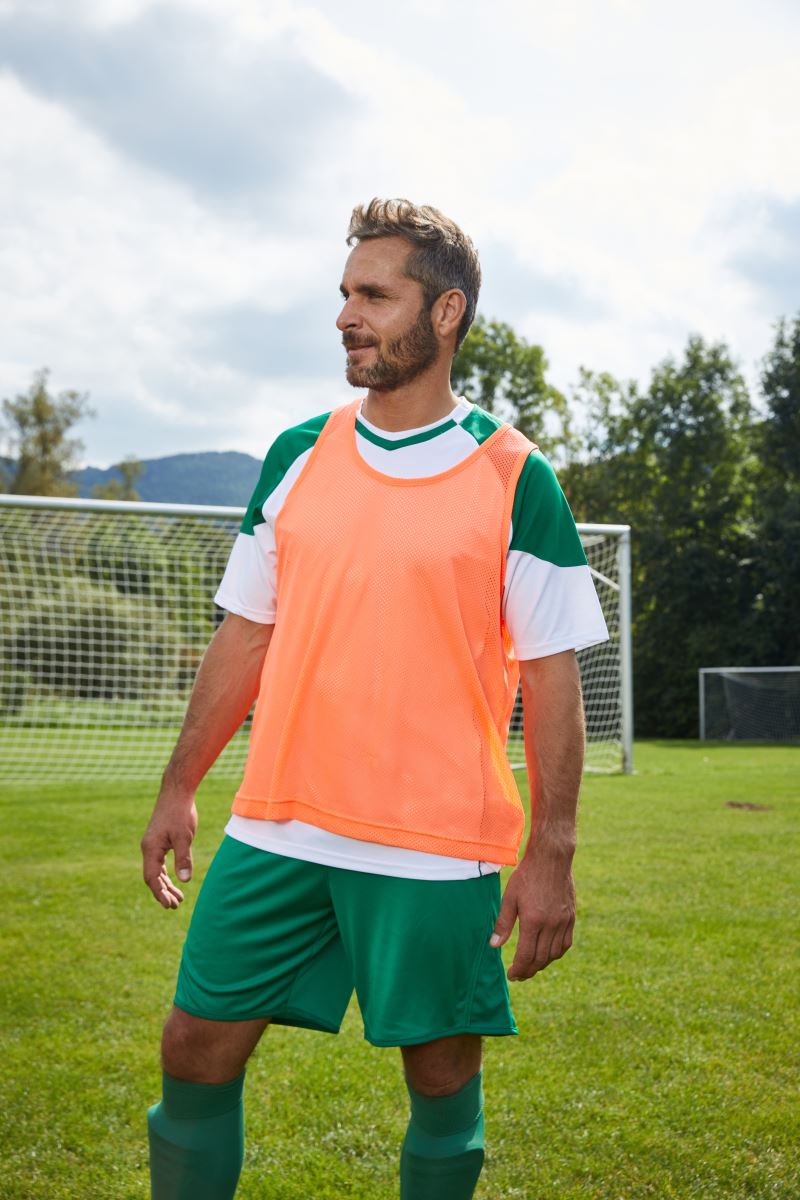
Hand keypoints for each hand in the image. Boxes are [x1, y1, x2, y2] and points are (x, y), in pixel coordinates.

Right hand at [141, 791, 197, 908]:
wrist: (177, 791)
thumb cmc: (180, 813)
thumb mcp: (184, 837)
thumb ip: (183, 859)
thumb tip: (184, 881)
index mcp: (150, 849)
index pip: (152, 878)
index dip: (160, 893)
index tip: (169, 905)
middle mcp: (148, 848)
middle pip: (153, 877)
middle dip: (163, 892)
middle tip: (175, 906)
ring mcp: (153, 844)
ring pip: (156, 870)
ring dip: (166, 884)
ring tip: (179, 898)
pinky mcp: (159, 839)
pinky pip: (160, 861)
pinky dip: (167, 873)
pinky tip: (175, 878)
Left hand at [489, 850, 575, 980]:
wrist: (552, 858)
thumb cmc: (527, 876)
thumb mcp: (510, 897)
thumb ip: (503, 923)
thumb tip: (494, 945)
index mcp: (533, 921)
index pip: (526, 956)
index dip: (519, 969)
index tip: (512, 975)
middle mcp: (551, 925)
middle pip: (540, 959)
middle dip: (529, 971)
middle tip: (519, 975)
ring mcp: (563, 922)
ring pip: (554, 954)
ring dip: (542, 964)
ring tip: (531, 966)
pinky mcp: (571, 917)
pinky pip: (566, 943)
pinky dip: (556, 953)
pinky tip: (548, 954)